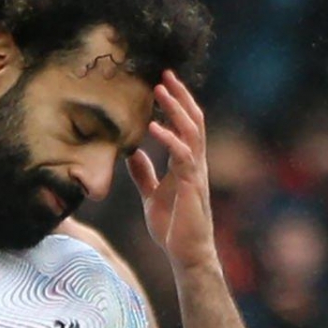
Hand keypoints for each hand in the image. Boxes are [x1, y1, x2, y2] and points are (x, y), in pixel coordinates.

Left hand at [128, 71, 215, 272]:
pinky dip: (169, 138)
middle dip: (180, 96)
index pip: (185, 125)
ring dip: (176, 108)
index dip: (176, 103)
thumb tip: (132, 153)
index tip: (162, 82)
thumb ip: (144, 174)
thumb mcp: (151, 196)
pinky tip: (154, 127)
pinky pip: (183, 155)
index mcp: (186, 163)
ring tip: (160, 90)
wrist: (185, 254)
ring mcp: (196, 173)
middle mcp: (195, 163)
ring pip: (192, 131)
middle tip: (164, 73)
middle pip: (194, 119)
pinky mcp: (191, 185)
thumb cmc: (172, 227)